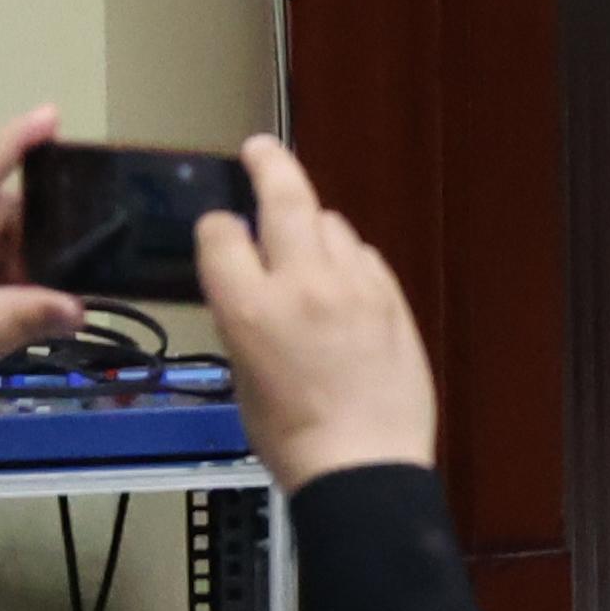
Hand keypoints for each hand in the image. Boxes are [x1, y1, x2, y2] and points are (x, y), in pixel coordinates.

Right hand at [197, 135, 440, 489]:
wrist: (365, 462)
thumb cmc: (290, 437)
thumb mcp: (243, 379)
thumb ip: (246, 320)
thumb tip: (254, 289)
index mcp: (252, 309)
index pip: (222, 236)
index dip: (216, 228)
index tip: (219, 227)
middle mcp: (303, 283)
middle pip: (285, 198)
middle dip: (269, 164)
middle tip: (259, 148)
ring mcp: (354, 284)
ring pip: (331, 224)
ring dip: (313, 225)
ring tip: (304, 238)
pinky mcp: (392, 294)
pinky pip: (363, 256)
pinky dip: (346, 258)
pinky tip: (341, 279)